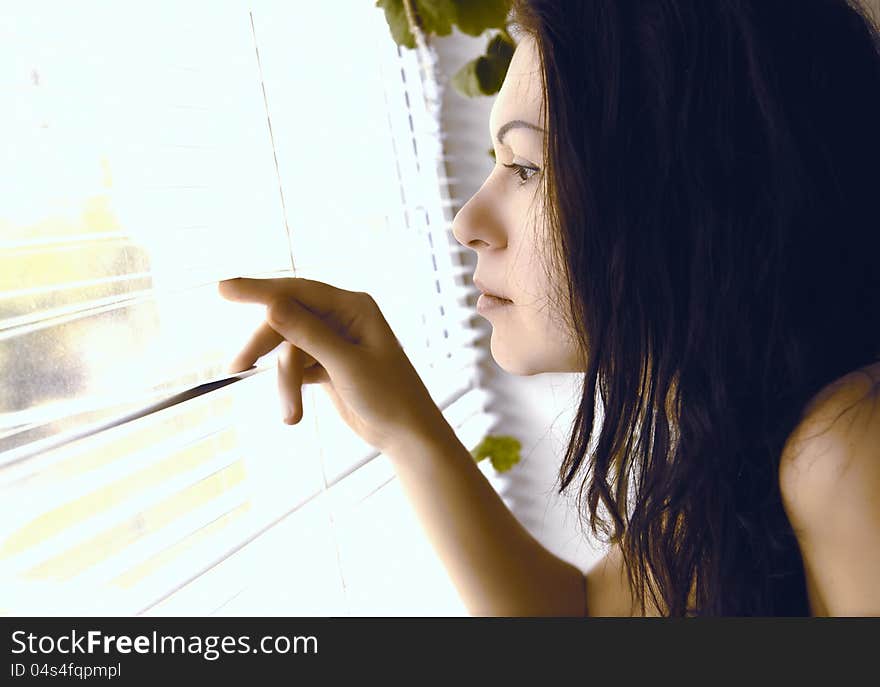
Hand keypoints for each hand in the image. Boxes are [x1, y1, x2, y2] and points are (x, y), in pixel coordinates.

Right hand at [218, 277, 452, 454]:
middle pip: (286, 320)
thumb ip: (308, 334)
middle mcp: (341, 318)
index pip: (297, 290)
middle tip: (235, 368)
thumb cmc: (389, 395)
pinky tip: (292, 411)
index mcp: (353, 307)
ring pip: (288, 349)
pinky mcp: (326, 364)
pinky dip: (290, 387)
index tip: (222, 289)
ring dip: (284, 381)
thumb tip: (271, 304)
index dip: (258, 289)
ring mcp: (333, 341)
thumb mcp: (346, 364)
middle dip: (264, 347)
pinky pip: (295, 367)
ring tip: (290, 414)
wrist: (407, 434)